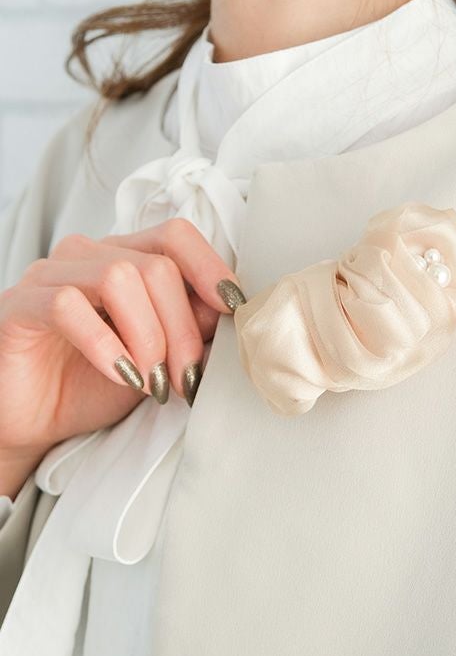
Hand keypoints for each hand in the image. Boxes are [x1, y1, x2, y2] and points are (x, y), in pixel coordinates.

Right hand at [0, 218, 244, 497]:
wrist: (31, 420)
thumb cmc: (93, 382)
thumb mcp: (157, 356)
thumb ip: (189, 326)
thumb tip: (226, 310)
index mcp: (125, 257)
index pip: (175, 236)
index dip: (210, 268)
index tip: (234, 310)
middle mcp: (88, 255)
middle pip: (156, 267)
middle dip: (183, 329)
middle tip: (188, 377)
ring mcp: (51, 275)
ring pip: (118, 278)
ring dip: (149, 338)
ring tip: (153, 382)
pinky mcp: (21, 305)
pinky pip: (68, 307)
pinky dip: (105, 345)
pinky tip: (121, 375)